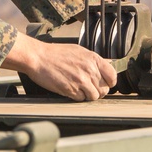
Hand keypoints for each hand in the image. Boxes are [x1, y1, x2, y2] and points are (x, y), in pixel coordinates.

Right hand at [3, 32, 117, 101]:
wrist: (38, 57)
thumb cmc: (56, 53)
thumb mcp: (78, 51)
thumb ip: (93, 60)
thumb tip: (108, 65)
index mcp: (93, 59)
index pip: (112, 76)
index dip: (109, 82)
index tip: (104, 83)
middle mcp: (89, 70)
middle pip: (104, 89)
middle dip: (98, 90)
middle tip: (88, 87)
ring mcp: (81, 81)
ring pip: (94, 96)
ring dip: (87, 95)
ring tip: (78, 88)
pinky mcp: (71, 90)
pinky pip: (81, 99)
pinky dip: (77, 97)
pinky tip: (70, 89)